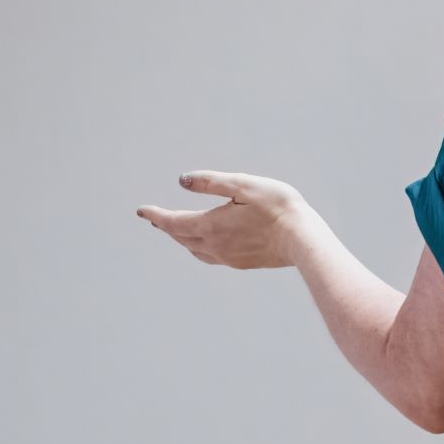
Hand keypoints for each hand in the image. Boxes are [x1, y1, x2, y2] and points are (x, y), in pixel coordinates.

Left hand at [137, 171, 322, 270]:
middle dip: (166, 226)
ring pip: (195, 249)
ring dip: (181, 239)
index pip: (174, 222)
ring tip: (175, 230)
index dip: (156, 215)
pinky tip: (206, 243)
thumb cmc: (277, 206)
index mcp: (211, 225)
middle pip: (181, 238)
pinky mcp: (241, 263)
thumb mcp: (243, 185)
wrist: (303, 240)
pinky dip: (199, 247)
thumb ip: (211, 182)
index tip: (141, 211)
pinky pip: (211, 256)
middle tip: (154, 218)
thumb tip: (182, 180)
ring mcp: (228, 257)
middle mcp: (215, 245)